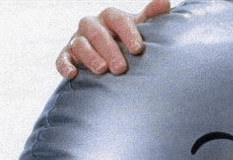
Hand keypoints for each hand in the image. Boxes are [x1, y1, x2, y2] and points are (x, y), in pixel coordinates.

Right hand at [56, 0, 170, 79]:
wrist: (111, 61)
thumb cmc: (127, 44)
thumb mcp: (140, 30)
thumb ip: (151, 18)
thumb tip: (165, 2)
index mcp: (109, 19)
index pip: (116, 18)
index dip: (127, 32)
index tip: (138, 49)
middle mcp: (92, 26)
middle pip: (96, 31)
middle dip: (108, 49)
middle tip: (121, 68)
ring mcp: (78, 40)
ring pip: (79, 44)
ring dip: (90, 56)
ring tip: (102, 70)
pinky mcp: (68, 57)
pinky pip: (62, 58)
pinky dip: (65, 65)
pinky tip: (73, 74)